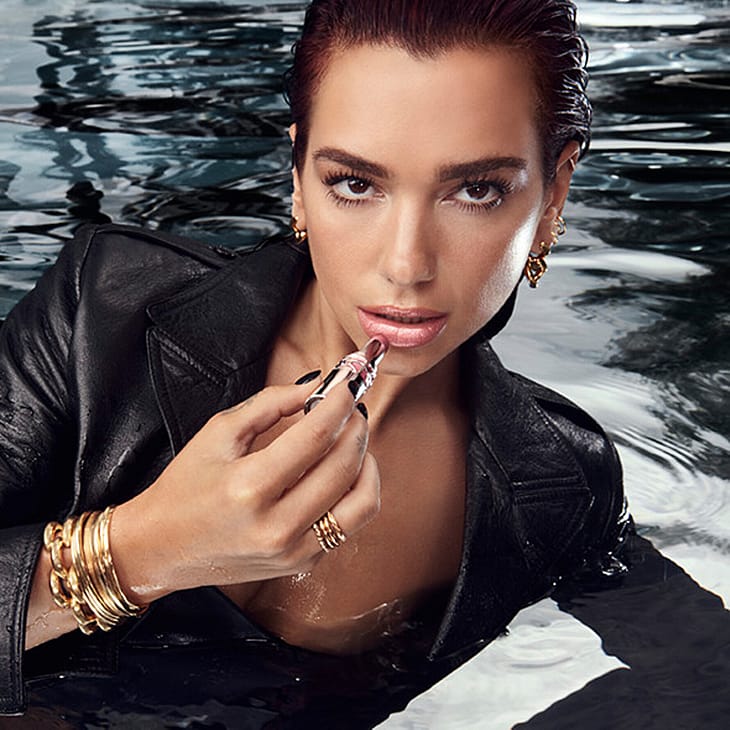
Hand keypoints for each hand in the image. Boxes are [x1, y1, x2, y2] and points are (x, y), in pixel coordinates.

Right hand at [110, 380, 379, 603]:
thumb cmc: (185, 485)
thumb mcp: (219, 432)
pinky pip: (350, 524)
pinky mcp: (301, 563)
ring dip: (366, 460)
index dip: (340, 404)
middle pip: (343, 466)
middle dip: (356, 426)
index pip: (315, 437)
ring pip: (362, 500)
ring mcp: (293, 551)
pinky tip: (344, 470)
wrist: (161, 547)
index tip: (348, 382)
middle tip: (351, 405)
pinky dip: (356, 491)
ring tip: (352, 438)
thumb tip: (317, 386)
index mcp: (249, 487)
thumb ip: (272, 403)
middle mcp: (276, 525)